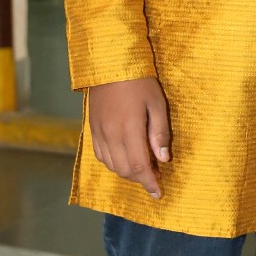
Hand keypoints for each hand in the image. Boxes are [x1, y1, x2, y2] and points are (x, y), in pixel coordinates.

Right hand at [88, 77, 172, 197]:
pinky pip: (100, 155)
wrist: (109, 62)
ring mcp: (99, 132)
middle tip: (156, 175)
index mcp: (129, 129)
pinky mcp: (91, 128)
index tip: (158, 193)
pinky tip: (124, 158)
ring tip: (142, 167)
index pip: (139, 166)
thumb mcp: (157, 103)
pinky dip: (113, 163)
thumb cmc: (139, 81)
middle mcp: (111, 135)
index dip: (149, 182)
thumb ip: (160, 132)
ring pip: (111, 165)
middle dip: (140, 179)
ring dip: (127, 172)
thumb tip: (163, 159)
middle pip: (124, 170)